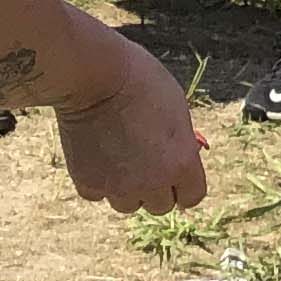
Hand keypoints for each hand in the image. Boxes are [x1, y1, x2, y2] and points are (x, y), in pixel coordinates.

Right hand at [51, 42, 207, 214]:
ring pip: (128, 204)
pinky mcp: (88, 183)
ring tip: (118, 154)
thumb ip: (181, 140)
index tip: (175, 174)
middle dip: (156, 186)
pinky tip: (96, 153)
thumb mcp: (176, 106)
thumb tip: (182, 157)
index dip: (183, 183)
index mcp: (182, 164)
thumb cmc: (140, 80)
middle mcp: (153, 183)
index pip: (192, 196)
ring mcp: (119, 186)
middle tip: (144, 160)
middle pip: (161, 205)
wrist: (94, 75)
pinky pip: (98, 194)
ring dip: (126, 187)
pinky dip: (98, 180)